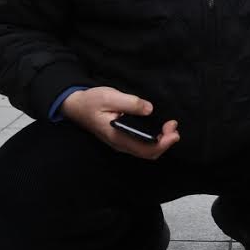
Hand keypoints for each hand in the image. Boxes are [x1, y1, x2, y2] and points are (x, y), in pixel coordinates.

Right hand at [60, 87, 180, 159]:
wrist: (76, 106)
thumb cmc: (91, 101)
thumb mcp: (109, 97)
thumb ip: (129, 103)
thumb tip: (149, 109)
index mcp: (117, 136)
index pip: (145, 149)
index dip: (163, 143)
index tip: (173, 130)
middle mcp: (121, 144)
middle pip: (148, 153)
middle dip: (165, 142)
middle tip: (173, 125)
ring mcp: (122, 143)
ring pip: (146, 150)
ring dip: (161, 141)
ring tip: (170, 126)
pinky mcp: (123, 138)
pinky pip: (142, 145)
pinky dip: (154, 139)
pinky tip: (159, 128)